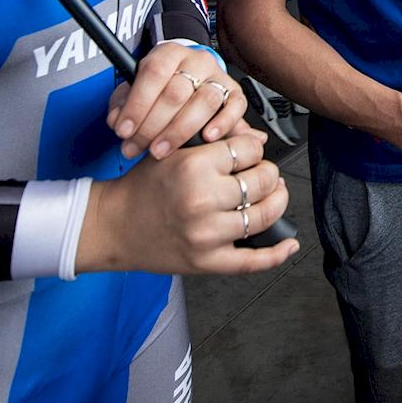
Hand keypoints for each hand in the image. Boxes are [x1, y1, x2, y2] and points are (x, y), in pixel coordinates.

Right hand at [78, 124, 297, 273]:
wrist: (112, 226)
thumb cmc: (142, 187)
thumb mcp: (173, 152)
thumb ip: (215, 143)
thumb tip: (259, 140)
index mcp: (193, 166)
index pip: (250, 150)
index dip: (254, 150)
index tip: (249, 154)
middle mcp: (202, 199)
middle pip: (263, 180)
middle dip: (269, 174)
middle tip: (262, 174)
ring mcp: (206, 234)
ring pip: (264, 215)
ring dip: (277, 203)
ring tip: (272, 197)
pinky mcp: (206, 262)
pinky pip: (252, 261)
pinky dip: (276, 254)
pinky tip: (289, 244)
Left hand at [109, 42, 247, 160]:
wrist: (187, 78)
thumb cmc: (159, 88)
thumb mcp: (134, 90)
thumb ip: (122, 104)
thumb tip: (116, 122)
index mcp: (169, 53)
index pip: (154, 72)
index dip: (137, 104)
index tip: (123, 130)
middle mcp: (197, 60)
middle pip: (177, 91)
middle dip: (153, 125)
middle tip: (138, 147)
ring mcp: (219, 76)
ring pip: (205, 101)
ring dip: (180, 131)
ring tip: (160, 151)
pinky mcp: (235, 93)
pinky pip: (235, 107)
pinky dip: (223, 123)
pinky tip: (207, 138)